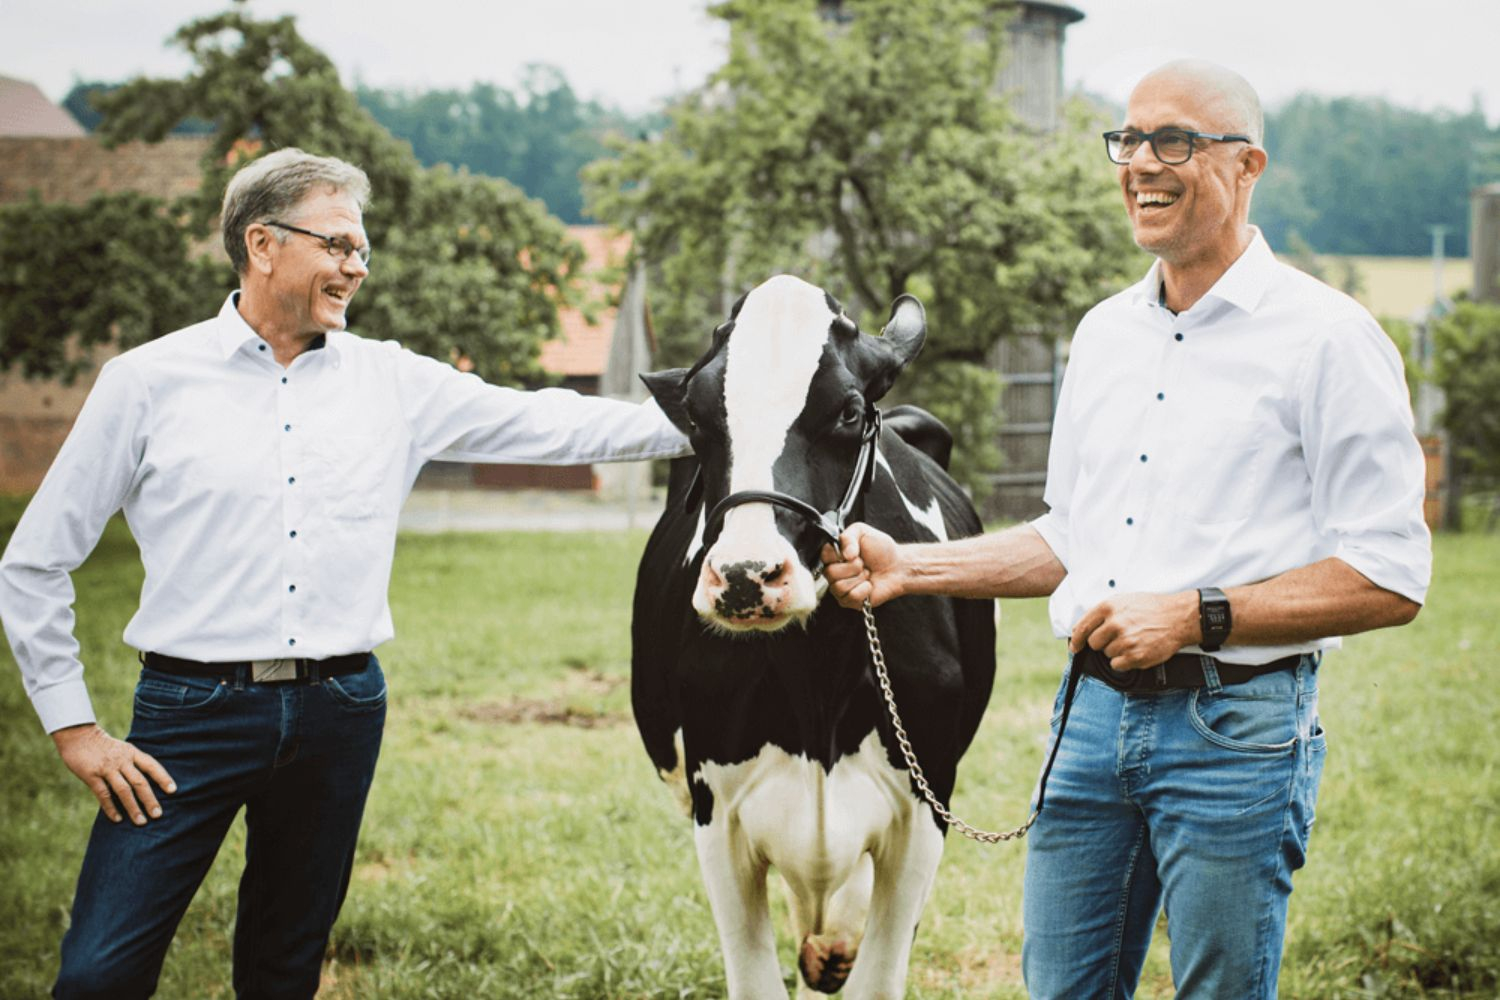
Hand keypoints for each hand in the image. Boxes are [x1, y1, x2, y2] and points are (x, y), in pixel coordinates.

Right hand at [51, 724, 175, 824]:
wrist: (78, 736)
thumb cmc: (104, 746)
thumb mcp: (123, 749)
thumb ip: (133, 763)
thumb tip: (147, 783)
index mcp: (132, 753)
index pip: (151, 765)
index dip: (163, 778)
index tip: (173, 791)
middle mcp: (122, 760)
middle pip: (140, 781)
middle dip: (150, 799)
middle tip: (158, 814)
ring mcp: (107, 768)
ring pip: (124, 790)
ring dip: (133, 807)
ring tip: (141, 822)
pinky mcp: (91, 776)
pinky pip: (103, 794)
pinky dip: (111, 808)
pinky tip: (118, 818)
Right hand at [820, 522, 903, 608]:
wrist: (897, 567)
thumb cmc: (881, 550)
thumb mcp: (863, 532)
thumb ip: (848, 537)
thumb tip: (844, 554)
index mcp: (835, 555)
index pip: (823, 555)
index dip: (837, 554)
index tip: (852, 552)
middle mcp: (835, 572)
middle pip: (829, 573)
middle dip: (852, 567)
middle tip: (863, 563)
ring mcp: (841, 588)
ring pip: (839, 587)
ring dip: (859, 579)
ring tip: (867, 574)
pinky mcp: (850, 601)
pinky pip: (851, 597)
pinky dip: (865, 589)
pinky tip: (869, 585)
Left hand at [1069, 591, 1197, 670]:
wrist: (1178, 617)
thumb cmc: (1151, 608)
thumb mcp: (1124, 601)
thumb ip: (1102, 614)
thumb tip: (1081, 630)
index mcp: (1108, 608)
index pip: (1082, 628)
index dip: (1076, 640)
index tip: (1075, 647)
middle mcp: (1115, 624)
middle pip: (1094, 644)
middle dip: (1102, 644)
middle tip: (1118, 638)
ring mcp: (1125, 641)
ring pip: (1107, 655)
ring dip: (1116, 651)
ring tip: (1132, 641)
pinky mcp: (1136, 656)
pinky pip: (1117, 665)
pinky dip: (1124, 662)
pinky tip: (1135, 651)